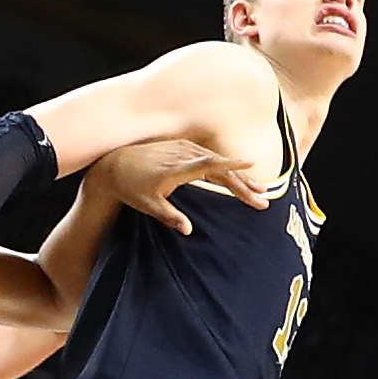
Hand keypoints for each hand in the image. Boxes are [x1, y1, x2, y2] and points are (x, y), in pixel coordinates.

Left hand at [93, 134, 257, 234]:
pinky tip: (239, 180)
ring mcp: (185, 149)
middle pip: (221, 169)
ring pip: (219, 164)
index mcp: (177, 168)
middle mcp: (184, 155)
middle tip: (262, 201)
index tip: (251, 164)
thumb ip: (169, 216)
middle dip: (244, 185)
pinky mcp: (185, 148)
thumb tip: (188, 230)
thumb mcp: (147, 205)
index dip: (231, 165)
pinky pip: (211, 160)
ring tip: (259, 191)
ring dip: (239, 178)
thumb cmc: (131, 187)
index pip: (210, 165)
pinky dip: (227, 171)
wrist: (114, 165)